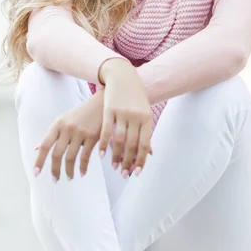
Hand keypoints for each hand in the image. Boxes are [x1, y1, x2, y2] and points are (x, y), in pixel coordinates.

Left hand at [33, 88, 104, 180]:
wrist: (101, 104)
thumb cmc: (80, 114)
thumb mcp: (63, 120)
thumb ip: (51, 134)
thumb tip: (37, 149)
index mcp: (57, 124)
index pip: (45, 145)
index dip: (39, 160)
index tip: (36, 173)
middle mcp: (67, 128)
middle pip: (57, 154)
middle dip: (55, 170)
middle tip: (55, 180)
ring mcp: (80, 132)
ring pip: (70, 157)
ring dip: (69, 171)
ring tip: (69, 178)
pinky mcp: (93, 136)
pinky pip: (85, 156)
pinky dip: (82, 167)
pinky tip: (82, 173)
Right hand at [98, 59, 152, 177]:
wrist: (123, 76)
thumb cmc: (136, 98)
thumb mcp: (144, 113)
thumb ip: (145, 133)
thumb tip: (149, 154)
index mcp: (146, 119)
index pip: (144, 144)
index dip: (140, 160)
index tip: (135, 173)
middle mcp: (135, 117)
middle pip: (132, 144)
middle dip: (128, 162)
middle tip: (123, 174)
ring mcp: (122, 113)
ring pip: (119, 140)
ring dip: (116, 156)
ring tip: (114, 167)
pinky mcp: (109, 110)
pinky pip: (106, 130)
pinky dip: (104, 144)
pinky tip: (101, 155)